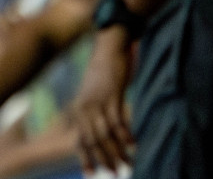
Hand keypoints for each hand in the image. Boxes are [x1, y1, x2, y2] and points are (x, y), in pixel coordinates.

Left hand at [72, 25, 133, 171]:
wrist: (108, 48)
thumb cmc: (103, 73)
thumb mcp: (94, 95)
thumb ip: (94, 112)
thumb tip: (100, 131)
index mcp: (78, 108)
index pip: (79, 138)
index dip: (85, 157)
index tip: (90, 174)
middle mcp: (84, 106)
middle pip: (92, 140)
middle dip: (103, 158)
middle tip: (113, 173)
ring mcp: (97, 100)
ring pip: (104, 133)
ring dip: (117, 150)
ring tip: (127, 163)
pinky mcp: (110, 94)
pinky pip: (117, 119)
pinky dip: (125, 133)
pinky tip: (134, 144)